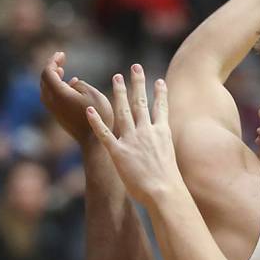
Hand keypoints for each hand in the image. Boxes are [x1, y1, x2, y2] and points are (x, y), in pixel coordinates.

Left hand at [40, 51, 112, 145]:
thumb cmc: (97, 116)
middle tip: (61, 60)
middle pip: (44, 79)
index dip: (53, 60)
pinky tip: (69, 86)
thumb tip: (72, 83)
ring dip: (53, 78)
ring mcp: (54, 110)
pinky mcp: (58, 116)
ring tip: (61, 71)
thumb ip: (80, 84)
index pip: (48, 72)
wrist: (93, 141)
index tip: (62, 54)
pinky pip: (51, 97)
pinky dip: (56, 87)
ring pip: (46, 88)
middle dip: (52, 67)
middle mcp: (52, 101)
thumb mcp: (93, 94)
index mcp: (59, 93)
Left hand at [86, 65, 180, 206]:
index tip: (159, 80)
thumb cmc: (170, 183)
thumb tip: (164, 151)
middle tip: (135, 67)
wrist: (164, 192)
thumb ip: (163, 149)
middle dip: (138, 83)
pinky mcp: (118, 152)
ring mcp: (132, 140)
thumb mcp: (170, 160)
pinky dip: (97, 121)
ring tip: (116, 78)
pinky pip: (105, 134)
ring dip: (119, 93)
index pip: (161, 108)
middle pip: (141, 102)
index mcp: (162, 133)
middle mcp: (147, 132)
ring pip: (123, 111)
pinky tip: (89, 110)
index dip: (160, 93)